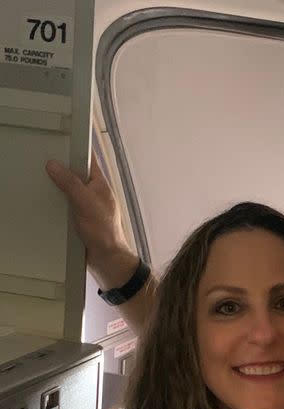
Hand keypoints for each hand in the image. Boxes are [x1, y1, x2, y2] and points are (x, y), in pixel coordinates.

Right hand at [45, 152, 131, 269]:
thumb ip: (71, 183)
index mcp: (100, 185)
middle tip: (45, 161)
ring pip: (70, 190)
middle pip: (76, 174)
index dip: (78, 149)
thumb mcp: (85, 202)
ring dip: (58, 187)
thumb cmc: (104, 231)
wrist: (106, 258)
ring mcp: (87, 205)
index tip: (63, 141)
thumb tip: (54, 165)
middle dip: (62, 168)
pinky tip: (48, 201)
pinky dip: (58, 202)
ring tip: (43, 180)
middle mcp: (94, 193)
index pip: (89, 160)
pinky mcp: (80, 217)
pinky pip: (66, 204)